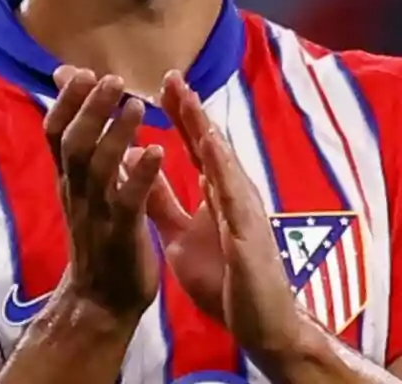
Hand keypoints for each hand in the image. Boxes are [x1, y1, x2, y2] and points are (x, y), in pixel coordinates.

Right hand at [46, 66, 164, 324]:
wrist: (99, 303)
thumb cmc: (98, 237)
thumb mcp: (83, 190)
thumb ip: (80, 150)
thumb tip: (73, 112)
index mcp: (71, 180)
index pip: (56, 133)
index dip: (66, 102)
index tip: (80, 71)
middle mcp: (78, 192)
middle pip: (74, 143)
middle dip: (91, 108)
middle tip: (111, 78)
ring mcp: (98, 214)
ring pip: (99, 168)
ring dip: (117, 133)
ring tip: (137, 105)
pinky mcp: (122, 235)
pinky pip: (128, 202)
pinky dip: (140, 175)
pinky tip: (157, 152)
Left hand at [150, 71, 303, 361]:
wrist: (262, 325)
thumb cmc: (226, 279)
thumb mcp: (180, 234)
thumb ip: (162, 200)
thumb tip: (139, 166)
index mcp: (216, 192)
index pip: (195, 145)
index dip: (178, 113)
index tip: (160, 82)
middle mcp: (233, 193)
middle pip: (210, 144)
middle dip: (190, 109)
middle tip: (170, 75)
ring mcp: (244, 211)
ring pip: (223, 163)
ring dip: (205, 130)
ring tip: (188, 99)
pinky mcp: (248, 234)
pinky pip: (234, 199)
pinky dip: (223, 171)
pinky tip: (211, 149)